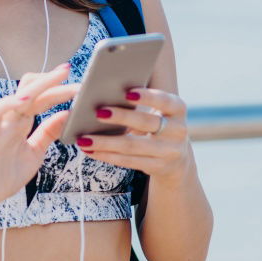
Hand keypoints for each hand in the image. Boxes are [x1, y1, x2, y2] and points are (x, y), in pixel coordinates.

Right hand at [0, 63, 79, 216]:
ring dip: (40, 85)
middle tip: (71, 71)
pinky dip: (9, 103)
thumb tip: (66, 114)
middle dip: (52, 81)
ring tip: (59, 76)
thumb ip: (47, 133)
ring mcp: (1, 125)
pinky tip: (25, 99)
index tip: (80, 83)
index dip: (59, 89)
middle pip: (32, 90)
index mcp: (22, 123)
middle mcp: (11, 119)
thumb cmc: (3, 175)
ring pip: (18, 96)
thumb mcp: (34, 152)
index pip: (42, 99)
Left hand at [74, 87, 191, 182]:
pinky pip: (128, 161)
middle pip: (146, 122)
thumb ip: (139, 102)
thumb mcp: (157, 111)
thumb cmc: (156, 124)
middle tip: (98, 112)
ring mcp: (170, 151)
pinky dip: (107, 155)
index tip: (127, 93)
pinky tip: (90, 150)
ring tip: (84, 139)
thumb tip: (102, 93)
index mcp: (177, 109)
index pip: (164, 100)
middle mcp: (178, 130)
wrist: (176, 159)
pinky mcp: (159, 167)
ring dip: (105, 142)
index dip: (147, 97)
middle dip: (121, 117)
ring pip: (132, 146)